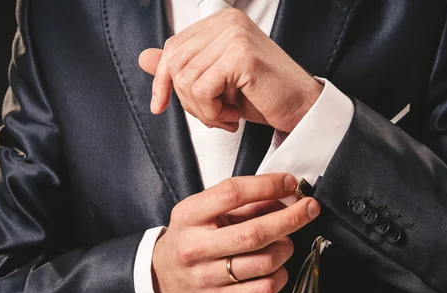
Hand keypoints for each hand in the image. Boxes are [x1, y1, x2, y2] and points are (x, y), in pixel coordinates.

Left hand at [138, 8, 323, 132]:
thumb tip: (144, 57)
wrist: (302, 109)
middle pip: (175, 63)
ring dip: (202, 110)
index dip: (161, 81)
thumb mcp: (216, 83)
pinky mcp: (241, 54)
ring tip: (226, 116)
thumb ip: (183, 68)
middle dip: (187, 101)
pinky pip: (202, 88)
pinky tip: (233, 115)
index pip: (172, 48)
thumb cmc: (265, 97)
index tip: (160, 105)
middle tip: (213, 115)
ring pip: (186, 79)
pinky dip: (212, 111)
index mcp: (220, 23)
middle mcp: (227, 22)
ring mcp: (234, 35)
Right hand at [152, 173, 320, 292]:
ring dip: (286, 247)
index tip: (289, 183)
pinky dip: (280, 274)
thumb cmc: (189, 238)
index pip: (232, 194)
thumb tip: (284, 194)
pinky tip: (278, 265)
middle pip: (254, 233)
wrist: (161, 277)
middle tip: (309, 209)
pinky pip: (264, 289)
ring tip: (286, 241)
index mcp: (190, 216)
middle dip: (291, 218)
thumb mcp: (203, 211)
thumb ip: (241, 203)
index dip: (267, 185)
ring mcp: (206, 278)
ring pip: (264, 262)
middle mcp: (196, 247)